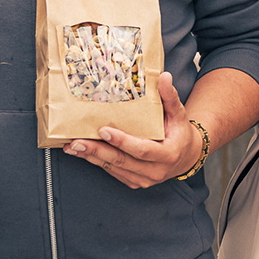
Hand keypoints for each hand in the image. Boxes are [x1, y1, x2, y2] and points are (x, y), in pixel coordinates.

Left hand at [64, 71, 197, 187]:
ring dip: (92, 157)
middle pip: (122, 161)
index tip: (103, 130)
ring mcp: (144, 180)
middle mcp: (155, 171)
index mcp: (167, 154)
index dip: (122, 141)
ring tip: (73, 147)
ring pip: (114, 168)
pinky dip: (98, 162)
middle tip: (77, 142)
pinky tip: (83, 153)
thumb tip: (163, 77)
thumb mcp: (178, 114)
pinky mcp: (134, 182)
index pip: (141, 150)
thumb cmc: (180, 133)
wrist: (185, 156)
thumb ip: (169, 97)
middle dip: (97, 151)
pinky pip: (113, 172)